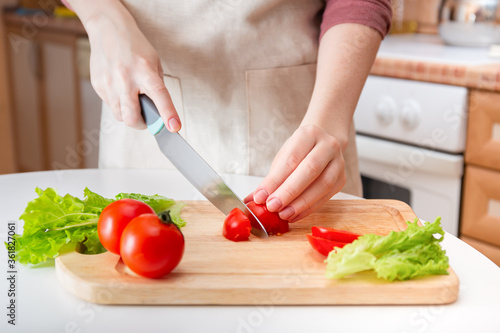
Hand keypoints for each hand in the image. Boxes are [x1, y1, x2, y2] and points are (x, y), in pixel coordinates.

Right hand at [85, 11, 179, 130]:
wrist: (108, 29)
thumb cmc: (135, 47)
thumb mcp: (154, 63)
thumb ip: (156, 86)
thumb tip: (157, 112)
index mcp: (145, 71)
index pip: (159, 96)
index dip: (168, 114)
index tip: (174, 127)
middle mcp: (125, 79)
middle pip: (132, 118)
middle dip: (141, 124)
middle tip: (146, 119)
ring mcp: (109, 84)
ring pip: (119, 115)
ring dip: (128, 114)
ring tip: (132, 100)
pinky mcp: (98, 85)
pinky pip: (110, 105)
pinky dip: (118, 103)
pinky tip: (120, 89)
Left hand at [245, 125, 345, 221]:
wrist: (322, 145)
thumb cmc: (299, 151)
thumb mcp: (283, 157)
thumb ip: (271, 178)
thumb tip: (252, 200)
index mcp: (309, 134)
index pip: (291, 159)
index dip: (275, 180)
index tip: (260, 196)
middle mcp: (328, 146)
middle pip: (309, 170)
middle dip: (289, 192)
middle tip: (272, 206)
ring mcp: (338, 162)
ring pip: (322, 185)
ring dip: (301, 203)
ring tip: (283, 214)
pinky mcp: (342, 179)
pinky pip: (326, 196)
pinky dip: (309, 208)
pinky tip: (295, 215)